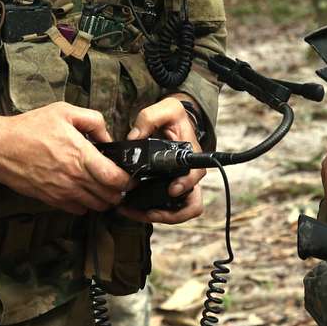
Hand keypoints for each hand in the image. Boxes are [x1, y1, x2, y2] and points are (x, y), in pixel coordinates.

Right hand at [0, 102, 131, 214]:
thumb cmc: (30, 128)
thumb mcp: (64, 111)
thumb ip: (93, 120)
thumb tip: (107, 136)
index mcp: (81, 155)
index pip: (115, 178)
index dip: (127, 180)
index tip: (130, 175)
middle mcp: (75, 178)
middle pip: (109, 196)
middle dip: (119, 191)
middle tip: (120, 182)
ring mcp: (63, 192)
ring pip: (96, 206)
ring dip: (105, 200)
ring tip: (105, 188)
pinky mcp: (52, 200)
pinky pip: (77, 210)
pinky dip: (86, 205)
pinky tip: (84, 192)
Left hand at [120, 96, 205, 224]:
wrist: (172, 120)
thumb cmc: (172, 116)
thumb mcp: (165, 109)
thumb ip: (149, 118)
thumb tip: (134, 138)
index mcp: (191, 155)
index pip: (196, 175)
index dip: (185, 185)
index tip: (172, 189)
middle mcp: (188, 174)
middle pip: (191, 205)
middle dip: (171, 214)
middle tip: (148, 212)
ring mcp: (179, 184)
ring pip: (178, 212)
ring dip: (157, 216)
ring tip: (132, 212)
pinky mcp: (168, 188)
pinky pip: (165, 207)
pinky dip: (150, 212)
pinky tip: (130, 208)